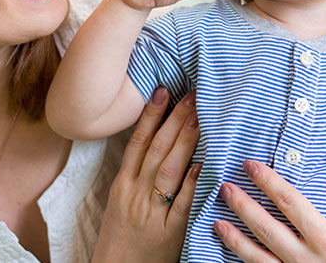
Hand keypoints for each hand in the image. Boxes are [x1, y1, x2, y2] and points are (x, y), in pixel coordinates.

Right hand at [92, 87, 199, 262]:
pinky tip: (204, 163)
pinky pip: (182, 203)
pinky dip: (193, 182)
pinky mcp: (169, 232)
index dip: (151, 115)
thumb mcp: (120, 200)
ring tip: (200, 116)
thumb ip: (136, 174)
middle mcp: (135, 193)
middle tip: (192, 95)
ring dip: (186, 141)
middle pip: (156, 149)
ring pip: (168, 169)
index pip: (137, 142)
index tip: (163, 91)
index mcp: (122, 184)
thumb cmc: (120, 235)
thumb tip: (158, 142)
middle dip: (175, 120)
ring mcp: (151, 211)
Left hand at [214, 132, 325, 262]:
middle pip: (266, 229)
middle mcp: (309, 259)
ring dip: (235, 240)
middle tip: (224, 188)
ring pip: (258, 258)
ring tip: (216, 221)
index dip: (267, 181)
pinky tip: (230, 251)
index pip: (288, 202)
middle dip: (242, 207)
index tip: (249, 165)